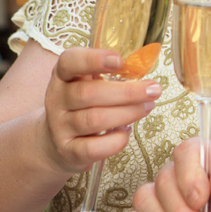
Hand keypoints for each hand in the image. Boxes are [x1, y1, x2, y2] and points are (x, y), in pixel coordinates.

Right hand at [41, 47, 160, 173]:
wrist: (57, 142)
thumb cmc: (83, 106)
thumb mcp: (88, 84)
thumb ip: (110, 74)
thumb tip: (144, 67)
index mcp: (63, 76)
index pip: (69, 62)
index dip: (92, 59)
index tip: (119, 60)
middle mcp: (56, 100)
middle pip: (88, 93)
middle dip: (127, 92)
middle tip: (154, 90)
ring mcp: (60, 127)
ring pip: (94, 120)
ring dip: (128, 113)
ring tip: (148, 107)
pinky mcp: (68, 152)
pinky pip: (94, 148)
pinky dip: (116, 140)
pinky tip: (126, 132)